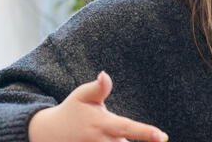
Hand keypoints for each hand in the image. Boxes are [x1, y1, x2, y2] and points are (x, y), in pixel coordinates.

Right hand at [28, 71, 167, 141]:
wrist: (50, 134)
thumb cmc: (72, 112)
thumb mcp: (81, 96)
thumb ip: (98, 88)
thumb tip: (105, 75)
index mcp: (102, 124)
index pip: (128, 128)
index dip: (145, 133)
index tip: (162, 137)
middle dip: (134, 139)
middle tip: (128, 133)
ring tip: (100, 131)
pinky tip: (105, 138)